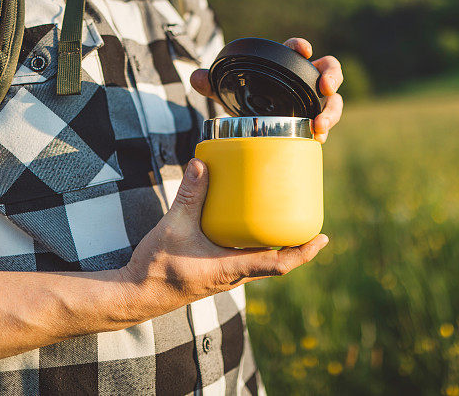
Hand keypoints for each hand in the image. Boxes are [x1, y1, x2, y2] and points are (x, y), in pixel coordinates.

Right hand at [118, 159, 328, 318]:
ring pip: (260, 263)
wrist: (135, 295)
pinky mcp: (214, 273)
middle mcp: (233, 276)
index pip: (279, 265)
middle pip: (277, 264)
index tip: (323, 238)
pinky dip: (254, 245)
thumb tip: (202, 163)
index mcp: (231, 269)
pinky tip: (247, 226)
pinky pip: (243, 259)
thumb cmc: (156, 267)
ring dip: (276, 246)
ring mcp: (224, 277)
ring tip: (285, 219)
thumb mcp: (173, 226)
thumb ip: (189, 194)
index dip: (304, 253)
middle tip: (310, 221)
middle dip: (296, 246)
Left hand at [190, 38, 343, 142]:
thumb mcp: (229, 92)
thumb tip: (195, 78)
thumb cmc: (247, 100)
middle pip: (329, 70)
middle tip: (325, 87)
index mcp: (287, 64)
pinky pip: (326, 124)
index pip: (297, 50)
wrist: (254, 125)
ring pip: (334, 101)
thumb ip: (213, 84)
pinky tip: (317, 139)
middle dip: (332, 76)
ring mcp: (314, 101)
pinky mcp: (315, 121)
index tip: (303, 50)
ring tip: (319, 125)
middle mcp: (306, 80)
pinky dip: (324, 131)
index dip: (301, 46)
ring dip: (332, 111)